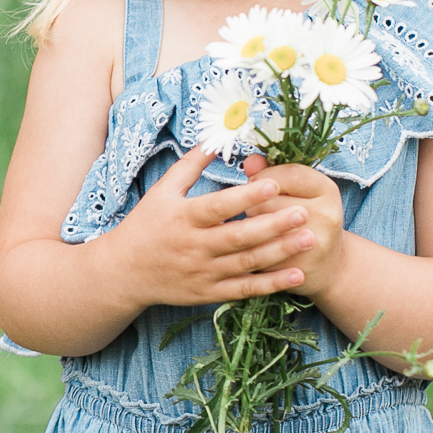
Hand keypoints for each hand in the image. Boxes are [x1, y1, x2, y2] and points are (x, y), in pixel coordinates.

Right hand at [110, 145, 318, 308]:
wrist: (122, 274)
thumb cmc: (144, 226)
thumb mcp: (162, 191)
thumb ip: (190, 165)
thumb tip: (214, 138)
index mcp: (183, 218)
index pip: (219, 206)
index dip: (247, 196)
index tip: (274, 184)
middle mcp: (194, 247)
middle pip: (239, 236)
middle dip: (274, 224)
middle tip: (304, 213)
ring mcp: (202, 273)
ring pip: (247, 263)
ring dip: (281, 252)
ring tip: (310, 238)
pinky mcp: (208, 294)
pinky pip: (245, 289)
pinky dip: (272, 284)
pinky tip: (297, 274)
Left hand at [239, 155, 346, 299]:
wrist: (329, 265)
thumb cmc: (309, 218)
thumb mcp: (301, 191)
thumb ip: (274, 172)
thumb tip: (250, 161)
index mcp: (328, 190)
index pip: (288, 174)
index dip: (265, 176)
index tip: (258, 183)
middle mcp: (326, 216)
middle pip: (268, 200)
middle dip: (254, 203)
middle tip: (259, 210)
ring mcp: (313, 244)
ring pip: (259, 226)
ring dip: (249, 226)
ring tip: (257, 228)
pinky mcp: (297, 268)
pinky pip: (259, 252)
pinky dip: (251, 250)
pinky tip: (259, 249)